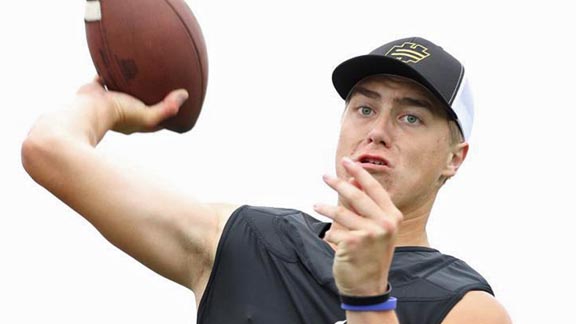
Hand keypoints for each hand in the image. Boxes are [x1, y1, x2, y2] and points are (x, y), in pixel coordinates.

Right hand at [75, 76, 187, 133]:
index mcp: (135, 122)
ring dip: (130, 83)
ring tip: (141, 71)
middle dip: (149, 96)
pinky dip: (109, 71)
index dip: (167, 112)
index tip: (177, 102)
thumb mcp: (147, 115)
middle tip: (161, 84)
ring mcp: (109, 102)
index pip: (156, 119)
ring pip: (122, 90)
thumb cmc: (119, 115)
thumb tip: (185, 95)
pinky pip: (105, 78)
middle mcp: (122, 113)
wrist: (88, 110)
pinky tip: (117, 59)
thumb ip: (166, 108)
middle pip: (139, 103)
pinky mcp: (97, 90)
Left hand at [314, 157, 402, 295]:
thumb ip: (365, 206)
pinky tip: (330, 240)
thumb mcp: (375, 229)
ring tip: (316, 205)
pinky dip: (329, 235)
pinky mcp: (354, 242)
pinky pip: (334, 231)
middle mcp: (385, 223)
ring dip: (326, 208)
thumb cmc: (370, 256)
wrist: (368, 287)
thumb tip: (353, 181)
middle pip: (357, 194)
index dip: (359, 172)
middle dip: (338, 183)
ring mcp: (371, 233)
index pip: (374, 188)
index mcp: (393, 216)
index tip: (346, 161)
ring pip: (341, 212)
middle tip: (325, 176)